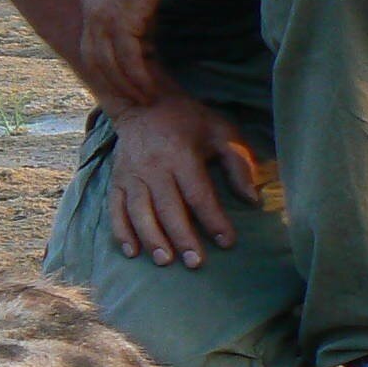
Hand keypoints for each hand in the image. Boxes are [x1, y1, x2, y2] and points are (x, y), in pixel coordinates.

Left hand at [79, 0, 175, 106]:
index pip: (90, 39)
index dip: (102, 62)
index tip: (116, 79)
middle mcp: (91, 9)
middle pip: (95, 56)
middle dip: (111, 81)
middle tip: (128, 99)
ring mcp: (105, 15)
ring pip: (111, 63)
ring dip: (127, 86)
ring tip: (143, 101)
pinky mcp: (125, 19)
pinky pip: (129, 59)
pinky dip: (138, 77)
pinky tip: (149, 89)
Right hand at [107, 93, 263, 269]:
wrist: (143, 103)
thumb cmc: (189, 121)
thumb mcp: (221, 132)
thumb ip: (239, 163)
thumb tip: (252, 199)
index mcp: (181, 155)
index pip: (198, 194)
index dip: (213, 220)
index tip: (227, 241)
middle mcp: (154, 167)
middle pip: (168, 208)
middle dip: (182, 237)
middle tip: (195, 263)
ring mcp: (131, 175)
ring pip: (139, 212)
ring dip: (152, 238)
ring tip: (165, 260)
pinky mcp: (116, 180)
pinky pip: (115, 209)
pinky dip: (121, 231)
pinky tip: (132, 251)